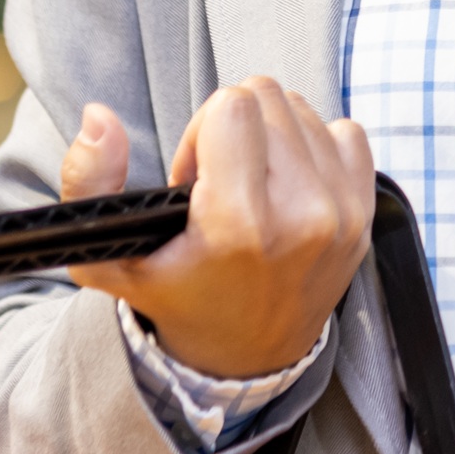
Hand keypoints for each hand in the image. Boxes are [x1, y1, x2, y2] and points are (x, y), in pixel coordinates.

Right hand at [58, 78, 376, 377]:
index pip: (232, 104)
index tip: (195, 178)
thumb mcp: (107, 259)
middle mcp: (303, 215)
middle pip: (267, 98)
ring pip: (303, 110)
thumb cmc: (175, 296)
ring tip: (251, 188)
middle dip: (234, 129)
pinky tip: (289, 186)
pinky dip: (314, 149)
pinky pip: (345, 131)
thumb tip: (98, 116)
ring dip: (272, 138)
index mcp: (241, 224)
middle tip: (219, 182)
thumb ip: (87, 183)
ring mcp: (343, 214)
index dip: (201, 131)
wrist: (245, 355)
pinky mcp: (366, 213)